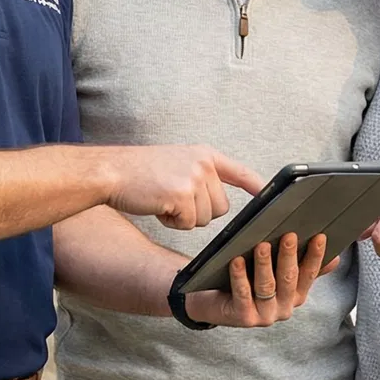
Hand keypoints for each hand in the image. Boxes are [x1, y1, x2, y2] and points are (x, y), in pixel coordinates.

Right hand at [104, 146, 264, 229]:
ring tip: (163, 200)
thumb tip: (217, 202)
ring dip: (184, 218)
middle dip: (199, 212)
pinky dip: (172, 223)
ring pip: (205, 218)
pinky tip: (158, 206)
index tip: (268, 195)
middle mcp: (203, 164)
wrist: (112, 171)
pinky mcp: (182, 194)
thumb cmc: (139, 172)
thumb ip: (199, 175)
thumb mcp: (175, 163)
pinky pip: (187, 224)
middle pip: (221, 207)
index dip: (255, 185)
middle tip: (174, 200)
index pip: (238, 171)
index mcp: (204, 155)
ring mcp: (194, 178)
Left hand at [185, 233, 339, 326]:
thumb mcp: (278, 276)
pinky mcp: (244, 317)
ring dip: (264, 264)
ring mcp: (264, 315)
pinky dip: (240, 277)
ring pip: (266, 286)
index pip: (310, 274)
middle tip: (289, 235)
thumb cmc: (250, 283)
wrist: (216, 305)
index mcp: (296, 296)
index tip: (320, 236)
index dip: (316, 256)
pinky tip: (236, 260)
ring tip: (261, 245)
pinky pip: (242, 294)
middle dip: (289, 256)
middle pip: (289, 279)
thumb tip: (336, 257)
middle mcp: (284, 308)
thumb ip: (304, 268)